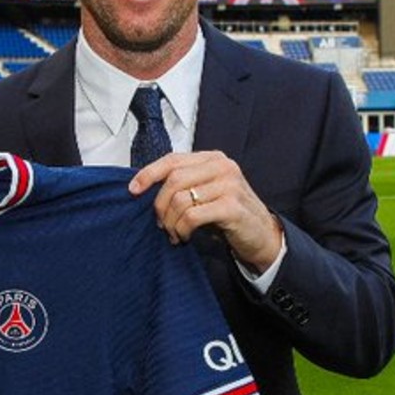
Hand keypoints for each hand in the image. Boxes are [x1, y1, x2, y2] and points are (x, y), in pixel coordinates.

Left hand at [128, 151, 282, 271]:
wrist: (261, 235)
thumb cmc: (227, 213)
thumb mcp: (204, 192)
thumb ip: (182, 184)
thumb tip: (142, 188)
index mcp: (212, 158)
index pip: (172, 160)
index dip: (148, 174)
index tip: (133, 190)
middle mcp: (222, 166)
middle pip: (173, 180)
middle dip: (159, 205)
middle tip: (160, 223)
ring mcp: (229, 185)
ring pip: (180, 200)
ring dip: (170, 222)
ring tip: (174, 233)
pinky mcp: (231, 207)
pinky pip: (191, 216)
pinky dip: (182, 229)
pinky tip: (185, 237)